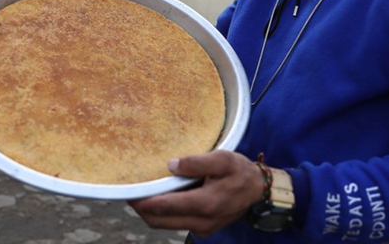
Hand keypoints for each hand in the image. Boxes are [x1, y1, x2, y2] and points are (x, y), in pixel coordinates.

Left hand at [129, 151, 264, 237]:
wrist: (260, 192)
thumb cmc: (241, 172)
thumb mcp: (223, 159)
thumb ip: (196, 162)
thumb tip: (171, 165)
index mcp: (205, 204)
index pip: (164, 207)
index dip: (142, 201)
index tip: (128, 191)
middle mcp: (201, 222)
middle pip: (158, 222)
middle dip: (141, 209)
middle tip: (128, 192)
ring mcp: (202, 228)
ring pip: (165, 225)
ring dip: (151, 212)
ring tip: (140, 194)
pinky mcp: (203, 229)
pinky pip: (175, 223)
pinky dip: (163, 214)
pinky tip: (160, 198)